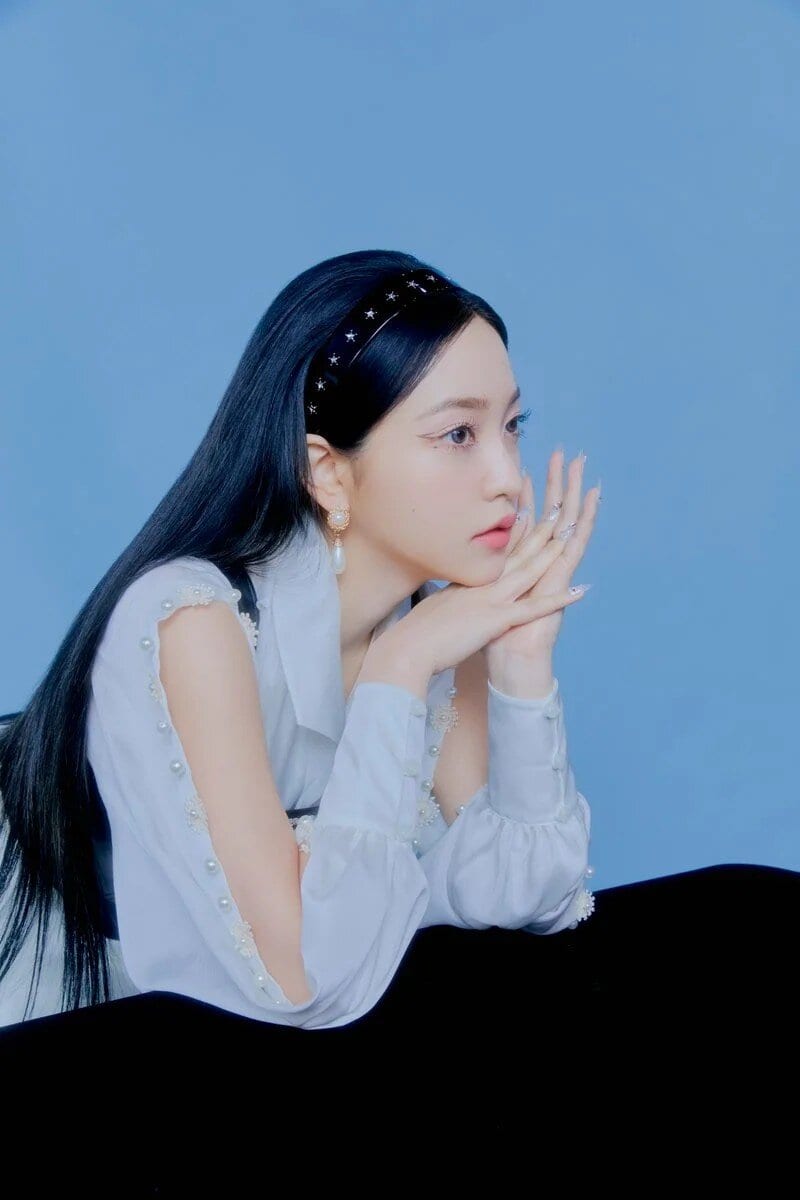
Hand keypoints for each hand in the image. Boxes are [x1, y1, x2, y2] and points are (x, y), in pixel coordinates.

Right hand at [376, 450, 598, 678]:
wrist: (408, 648)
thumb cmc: (417, 633)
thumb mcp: (435, 606)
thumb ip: (448, 597)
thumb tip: (448, 595)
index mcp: (469, 580)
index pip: (496, 551)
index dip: (515, 530)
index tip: (529, 509)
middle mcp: (482, 583)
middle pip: (516, 552)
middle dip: (538, 530)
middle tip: (556, 507)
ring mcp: (491, 598)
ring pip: (528, 570)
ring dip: (551, 552)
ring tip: (571, 533)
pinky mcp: (497, 619)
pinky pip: (534, 608)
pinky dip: (558, 600)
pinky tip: (578, 590)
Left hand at [483, 449, 599, 671]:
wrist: (510, 663)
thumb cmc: (492, 636)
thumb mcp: (474, 599)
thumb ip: (473, 581)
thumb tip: (456, 565)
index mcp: (518, 568)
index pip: (525, 524)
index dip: (528, 498)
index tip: (527, 469)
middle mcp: (540, 566)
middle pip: (550, 517)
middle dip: (556, 486)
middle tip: (565, 454)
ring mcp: (553, 571)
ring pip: (566, 523)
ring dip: (574, 494)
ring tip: (582, 466)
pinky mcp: (562, 578)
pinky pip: (576, 545)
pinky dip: (585, 522)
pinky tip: (593, 500)